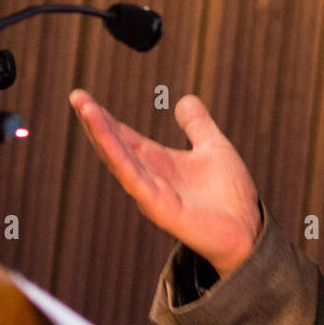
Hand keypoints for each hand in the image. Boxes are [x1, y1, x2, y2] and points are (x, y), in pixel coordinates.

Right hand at [68, 89, 260, 276]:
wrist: (247, 228)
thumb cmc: (231, 194)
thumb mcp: (214, 147)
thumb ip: (198, 125)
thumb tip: (184, 100)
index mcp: (158, 162)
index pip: (123, 137)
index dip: (103, 118)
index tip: (82, 97)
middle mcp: (149, 177)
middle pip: (114, 146)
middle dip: (95, 122)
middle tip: (76, 96)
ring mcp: (151, 193)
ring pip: (119, 160)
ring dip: (101, 134)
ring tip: (85, 108)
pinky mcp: (160, 208)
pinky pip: (135, 180)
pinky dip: (119, 159)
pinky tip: (106, 139)